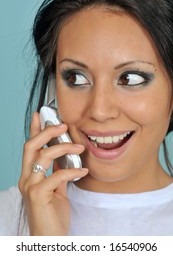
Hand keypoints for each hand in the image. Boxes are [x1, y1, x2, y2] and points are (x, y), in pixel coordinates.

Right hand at [19, 112, 87, 234]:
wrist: (50, 239)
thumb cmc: (53, 215)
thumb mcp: (57, 189)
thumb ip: (58, 173)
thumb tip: (65, 158)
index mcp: (30, 175)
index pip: (30, 147)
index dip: (34, 129)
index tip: (40, 114)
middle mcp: (26, 178)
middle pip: (31, 146)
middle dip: (47, 132)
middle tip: (63, 125)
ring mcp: (30, 187)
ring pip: (42, 157)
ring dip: (63, 148)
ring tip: (80, 147)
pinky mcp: (38, 196)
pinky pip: (56, 176)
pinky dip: (72, 170)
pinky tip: (83, 171)